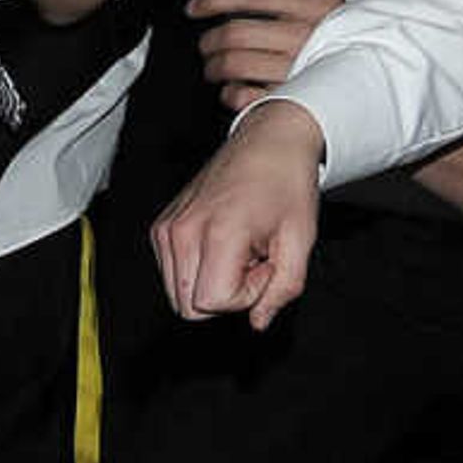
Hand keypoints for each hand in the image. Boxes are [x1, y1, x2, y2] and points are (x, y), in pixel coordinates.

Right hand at [151, 96, 327, 330]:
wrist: (267, 140)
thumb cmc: (287, 184)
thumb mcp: (301, 240)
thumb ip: (284, 288)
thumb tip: (258, 322)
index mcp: (216, 234)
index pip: (212, 303)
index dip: (246, 296)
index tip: (266, 265)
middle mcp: (181, 233)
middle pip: (189, 308)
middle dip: (226, 296)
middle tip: (254, 261)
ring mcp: (166, 231)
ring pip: (178, 295)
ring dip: (212, 284)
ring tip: (240, 251)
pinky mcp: (161, 229)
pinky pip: (173, 274)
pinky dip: (198, 270)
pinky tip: (223, 243)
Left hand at [190, 0, 345, 113]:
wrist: (379, 76)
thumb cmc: (341, 39)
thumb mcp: (317, 6)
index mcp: (315, 7)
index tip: (194, 8)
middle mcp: (308, 37)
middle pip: (236, 32)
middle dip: (210, 41)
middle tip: (206, 46)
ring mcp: (300, 70)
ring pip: (233, 64)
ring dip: (214, 68)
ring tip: (215, 69)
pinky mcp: (292, 100)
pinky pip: (243, 97)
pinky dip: (230, 94)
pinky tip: (234, 90)